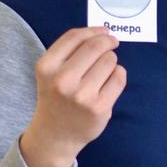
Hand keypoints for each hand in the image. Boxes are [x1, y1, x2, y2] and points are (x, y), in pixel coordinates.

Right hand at [20, 28, 126, 166]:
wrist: (54, 136)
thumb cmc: (56, 97)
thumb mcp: (51, 72)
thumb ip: (71, 51)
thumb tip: (103, 32)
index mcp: (47, 67)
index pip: (75, 37)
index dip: (94, 30)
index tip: (105, 31)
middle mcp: (62, 80)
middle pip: (96, 46)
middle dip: (108, 42)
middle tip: (112, 44)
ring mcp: (82, 95)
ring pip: (110, 61)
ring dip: (111, 61)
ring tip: (103, 72)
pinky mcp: (99, 107)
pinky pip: (119, 78)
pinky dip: (118, 75)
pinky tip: (109, 83)